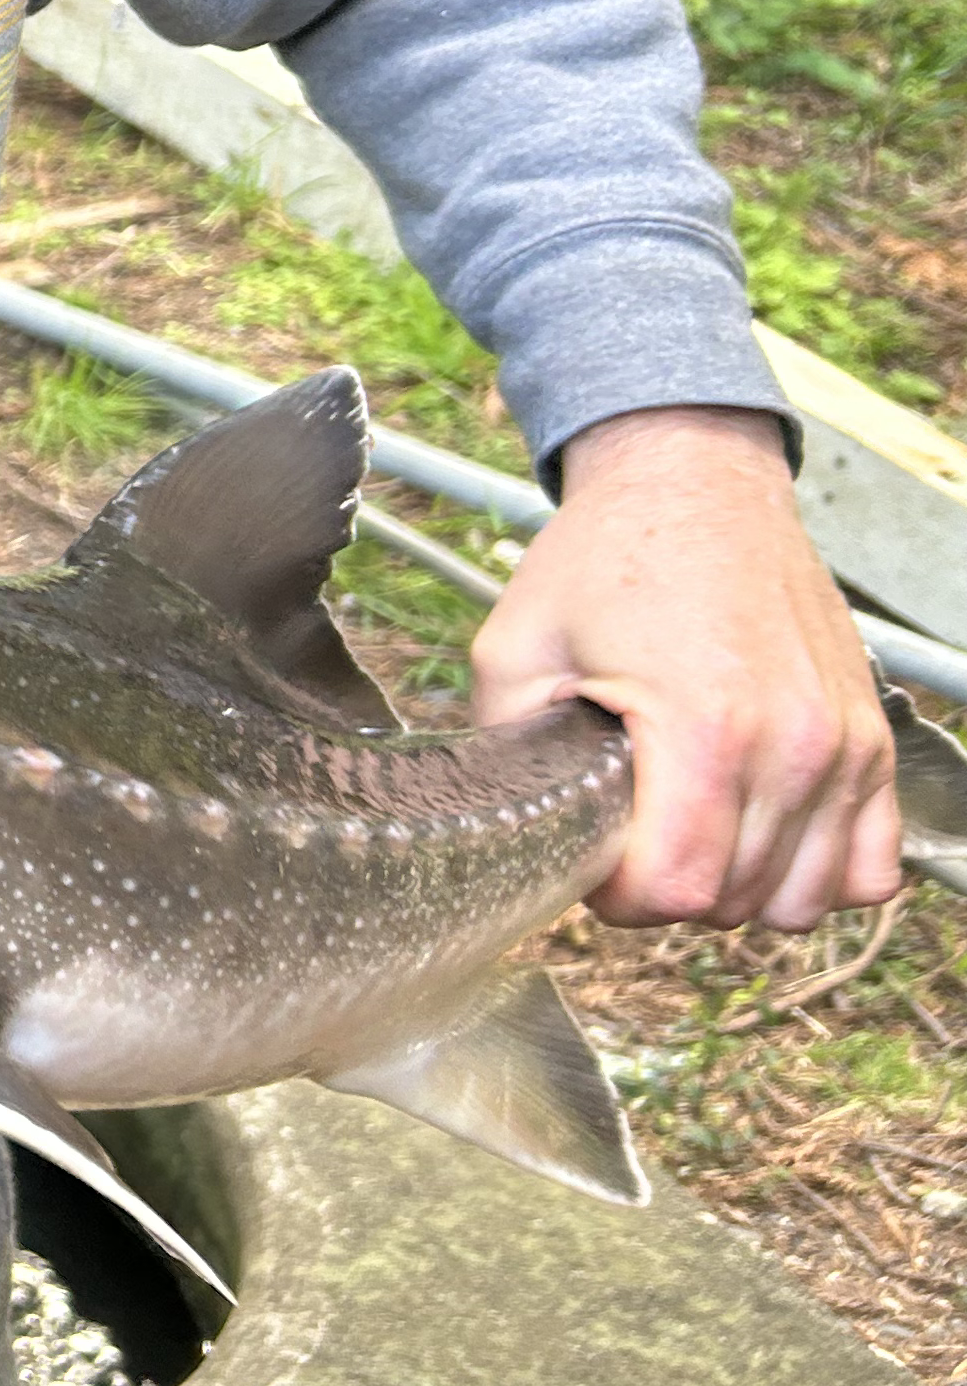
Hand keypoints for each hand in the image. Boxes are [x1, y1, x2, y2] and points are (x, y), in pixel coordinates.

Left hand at [471, 403, 896, 929]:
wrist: (695, 484)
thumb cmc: (607, 558)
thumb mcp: (515, 651)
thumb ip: (511, 754)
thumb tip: (524, 833)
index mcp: (705, 726)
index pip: (677, 889)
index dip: (619, 897)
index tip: (592, 857)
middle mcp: (795, 745)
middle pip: (737, 901)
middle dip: (669, 889)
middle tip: (628, 832)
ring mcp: (846, 746)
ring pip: (805, 899)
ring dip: (740, 888)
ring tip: (688, 831)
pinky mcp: (873, 741)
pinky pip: (870, 865)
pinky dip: (817, 872)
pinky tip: (759, 834)